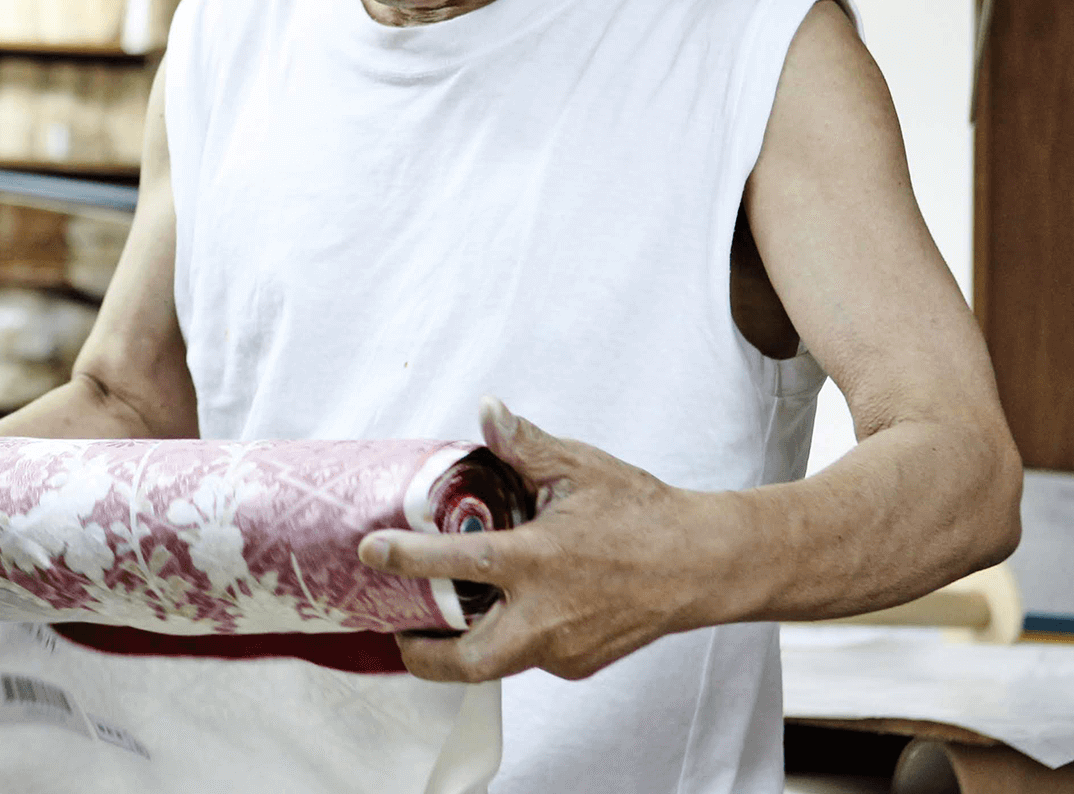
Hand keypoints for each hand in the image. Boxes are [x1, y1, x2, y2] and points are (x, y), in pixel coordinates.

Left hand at [357, 397, 733, 682]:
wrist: (704, 564)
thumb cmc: (643, 514)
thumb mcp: (581, 468)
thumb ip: (525, 445)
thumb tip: (487, 410)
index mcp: (541, 561)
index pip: (458, 562)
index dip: (408, 558)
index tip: (370, 551)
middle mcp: (547, 615)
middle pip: (468, 661)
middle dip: (424, 656)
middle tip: (399, 632)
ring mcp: (565, 648)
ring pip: (498, 662)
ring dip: (466, 645)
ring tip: (444, 619)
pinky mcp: (580, 664)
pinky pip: (530, 657)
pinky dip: (511, 637)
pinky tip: (510, 610)